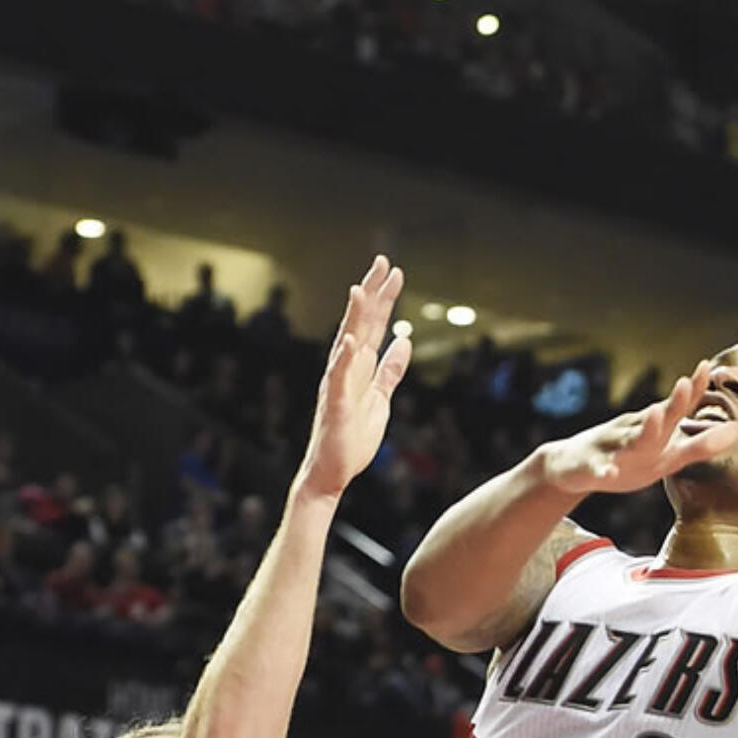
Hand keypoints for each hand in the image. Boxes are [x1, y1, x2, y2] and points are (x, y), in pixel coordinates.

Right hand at [297, 255, 409, 500]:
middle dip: (372, 294)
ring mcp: (337, 386)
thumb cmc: (353, 438)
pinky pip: (338, 380)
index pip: (373, 325)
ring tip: (360, 290)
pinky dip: (344, 360)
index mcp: (358, 367)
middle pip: (360, 325)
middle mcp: (345, 369)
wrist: (332, 473)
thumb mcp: (381, 399)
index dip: (383, 299)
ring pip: (346, 344)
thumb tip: (404, 341)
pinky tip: (351, 341)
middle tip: (383, 263)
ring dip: (353, 318)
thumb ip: (390, 370)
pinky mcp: (334, 406)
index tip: (394, 272)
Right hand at [541, 364, 737, 496]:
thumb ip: (698, 444)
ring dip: (643, 429)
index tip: (708, 366)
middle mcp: (634, 432)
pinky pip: (599, 469)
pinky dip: (604, 470)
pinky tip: (610, 473)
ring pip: (628, 439)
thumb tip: (737, 432)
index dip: (693, 389)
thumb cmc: (625, 458)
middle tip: (686, 383)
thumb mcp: (664, 455)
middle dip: (672, 403)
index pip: (677, 407)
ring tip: (655, 415)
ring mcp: (612, 448)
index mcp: (653, 431)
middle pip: (657, 418)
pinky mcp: (592, 467)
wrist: (570, 467)